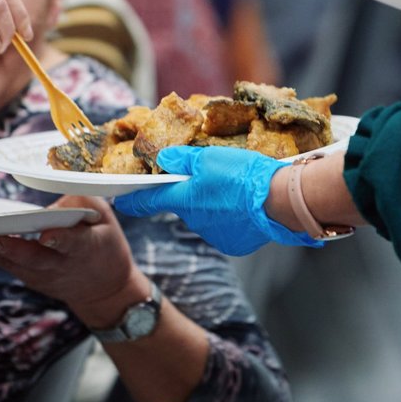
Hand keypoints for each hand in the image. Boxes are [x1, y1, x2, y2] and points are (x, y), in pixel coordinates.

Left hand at [0, 196, 141, 318]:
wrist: (105, 290)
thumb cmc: (104, 244)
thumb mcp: (107, 220)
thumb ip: (83, 204)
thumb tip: (51, 204)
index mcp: (87, 248)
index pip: (73, 244)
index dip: (60, 240)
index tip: (47, 236)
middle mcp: (61, 266)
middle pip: (34, 258)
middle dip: (12, 248)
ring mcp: (42, 276)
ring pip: (10, 263)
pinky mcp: (28, 278)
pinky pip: (3, 264)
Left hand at [114, 146, 321, 255]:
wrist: (279, 201)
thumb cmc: (243, 175)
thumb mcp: (209, 157)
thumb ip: (183, 159)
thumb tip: (163, 160)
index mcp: (184, 199)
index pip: (149, 201)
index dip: (134, 200)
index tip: (121, 201)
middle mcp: (195, 221)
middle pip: (185, 205)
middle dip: (193, 194)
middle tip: (212, 179)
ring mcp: (214, 235)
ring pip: (206, 216)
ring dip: (214, 206)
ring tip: (235, 190)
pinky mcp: (233, 244)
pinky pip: (225, 228)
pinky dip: (232, 218)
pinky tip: (245, 206)